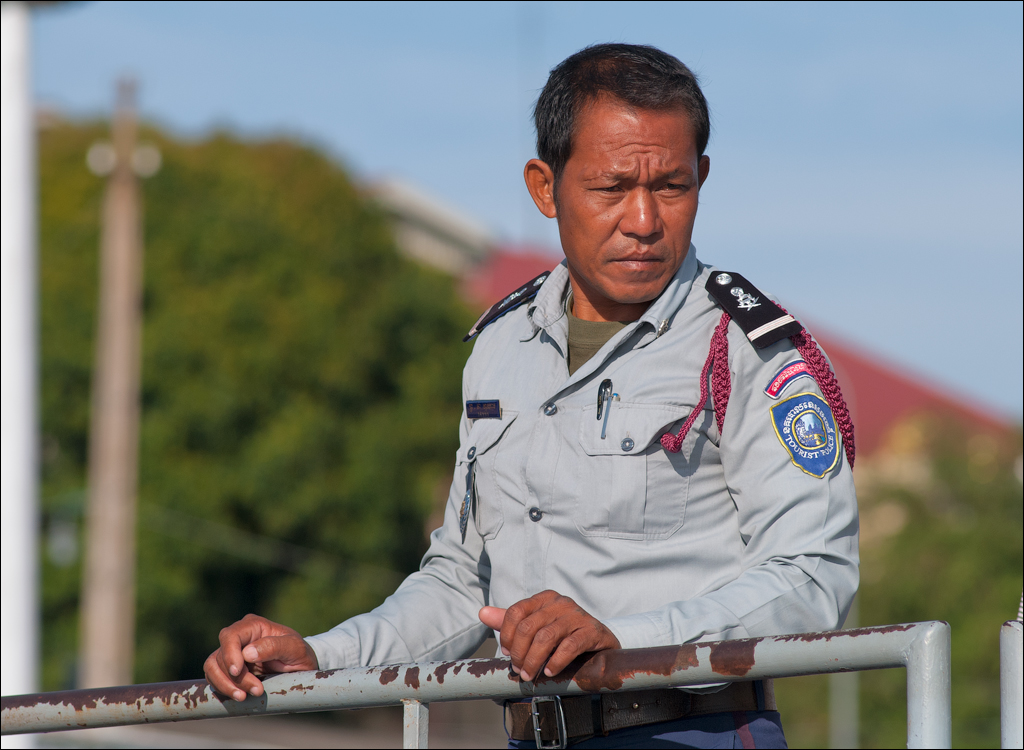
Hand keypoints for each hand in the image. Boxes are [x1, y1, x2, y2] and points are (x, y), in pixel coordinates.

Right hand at [203, 614, 318, 701]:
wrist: (299, 667)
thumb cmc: (299, 653)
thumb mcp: (295, 648)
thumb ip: (274, 646)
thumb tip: (247, 653)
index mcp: (254, 626)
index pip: (231, 636)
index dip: (230, 654)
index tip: (237, 671)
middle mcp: (239, 637)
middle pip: (222, 655)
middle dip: (235, 677)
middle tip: (256, 690)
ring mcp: (231, 653)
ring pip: (213, 667)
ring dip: (225, 685)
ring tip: (243, 697)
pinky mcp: (228, 669)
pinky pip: (214, 677)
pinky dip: (223, 688)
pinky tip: (239, 696)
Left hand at [479, 590, 619, 681]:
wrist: (599, 641)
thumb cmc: (563, 634)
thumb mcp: (536, 626)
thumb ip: (510, 621)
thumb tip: (482, 612)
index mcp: (544, 598)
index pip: (516, 612)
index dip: (506, 635)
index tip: (505, 653)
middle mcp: (560, 602)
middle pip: (528, 627)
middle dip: (519, 653)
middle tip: (518, 670)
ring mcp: (577, 615)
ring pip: (546, 637)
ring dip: (534, 660)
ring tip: (530, 675)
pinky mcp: (591, 630)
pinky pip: (569, 646)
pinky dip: (556, 661)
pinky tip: (549, 671)